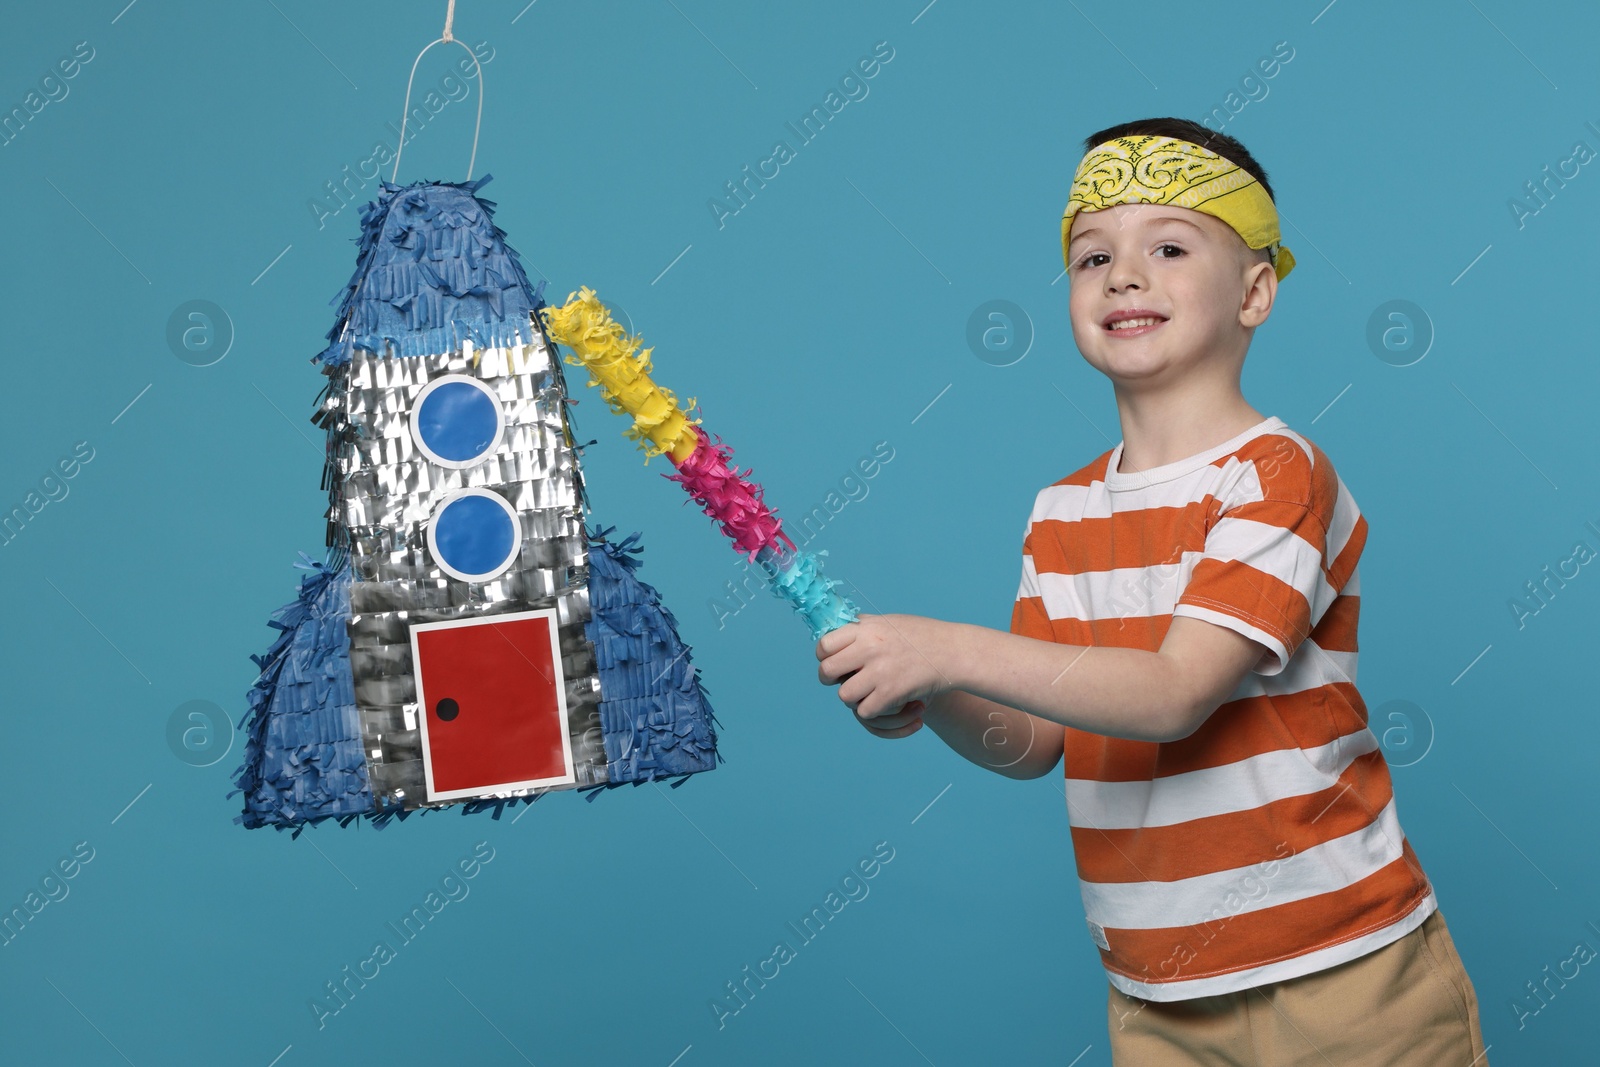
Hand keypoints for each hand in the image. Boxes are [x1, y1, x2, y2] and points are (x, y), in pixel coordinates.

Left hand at [815, 614, 955, 736]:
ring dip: (854, 697)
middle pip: (827, 672)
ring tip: (868, 692)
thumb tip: (836, 629)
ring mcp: (880, 672)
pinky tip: (886, 701)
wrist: (954, 651)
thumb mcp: (889, 621)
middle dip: (831, 680)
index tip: (834, 660)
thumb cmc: (922, 635)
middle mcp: (869, 648)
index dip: (824, 656)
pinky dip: (873, 710)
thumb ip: (862, 627)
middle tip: (845, 680)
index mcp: (866, 628)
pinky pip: (865, 711)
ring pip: (844, 695)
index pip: (824, 645)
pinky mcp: (892, 693)